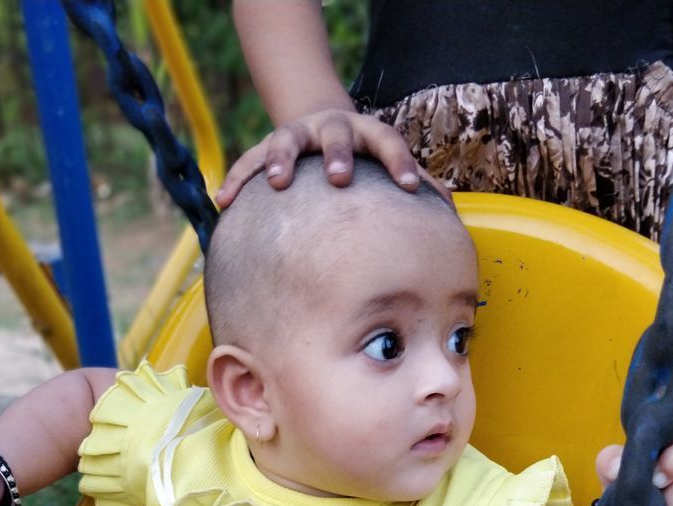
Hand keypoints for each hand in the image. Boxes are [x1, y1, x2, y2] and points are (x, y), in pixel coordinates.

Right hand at [216, 108, 423, 207]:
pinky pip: (248, 163)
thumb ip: (412, 183)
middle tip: (339, 177)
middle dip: (338, 154)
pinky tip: (223, 202)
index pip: (388, 140)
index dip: (400, 161)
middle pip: (336, 134)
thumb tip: (449, 212)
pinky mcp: (267, 147)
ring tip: (277, 182)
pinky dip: (237, 180)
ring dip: (282, 159)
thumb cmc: (361, 158)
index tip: (410, 187)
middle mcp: (331, 127)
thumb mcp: (384, 162)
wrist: (318, 124)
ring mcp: (297, 134)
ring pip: (287, 139)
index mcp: (366, 132)